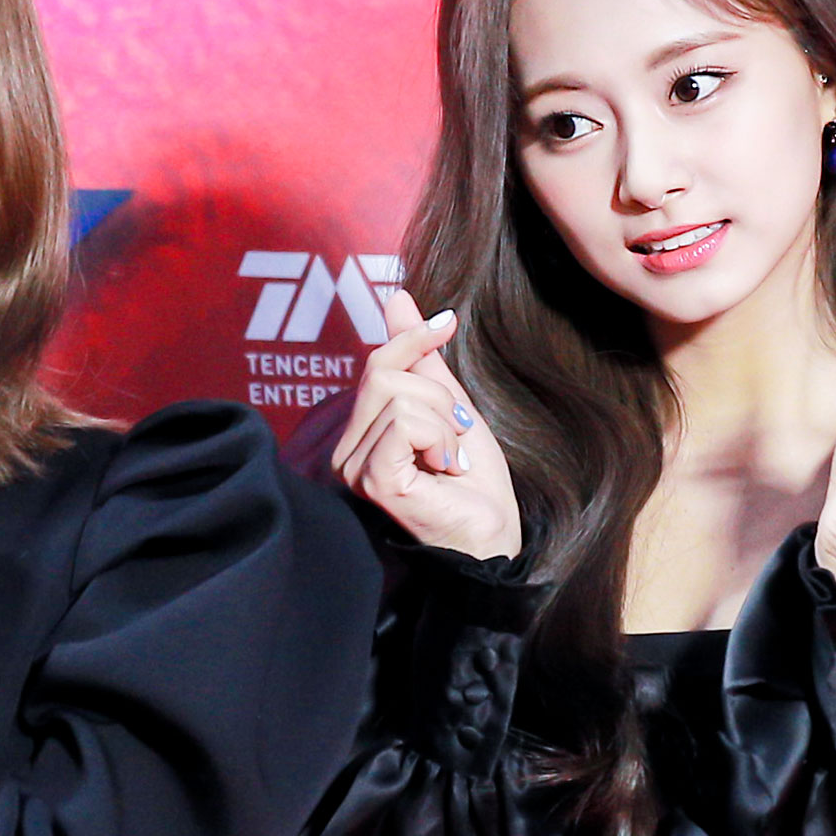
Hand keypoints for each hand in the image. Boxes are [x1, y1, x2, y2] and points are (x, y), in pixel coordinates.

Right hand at [332, 287, 521, 560]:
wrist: (492, 535)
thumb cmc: (472, 484)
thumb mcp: (450, 406)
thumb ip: (421, 359)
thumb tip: (398, 300)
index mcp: (359, 431)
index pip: (376, 362)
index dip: (412, 338)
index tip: (448, 322)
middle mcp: (344, 449)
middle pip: (384, 373)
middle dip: (438, 397)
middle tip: (457, 436)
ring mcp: (352, 466)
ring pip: (399, 396)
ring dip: (445, 424)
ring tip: (451, 460)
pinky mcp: (370, 479)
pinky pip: (404, 423)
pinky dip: (439, 439)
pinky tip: (446, 469)